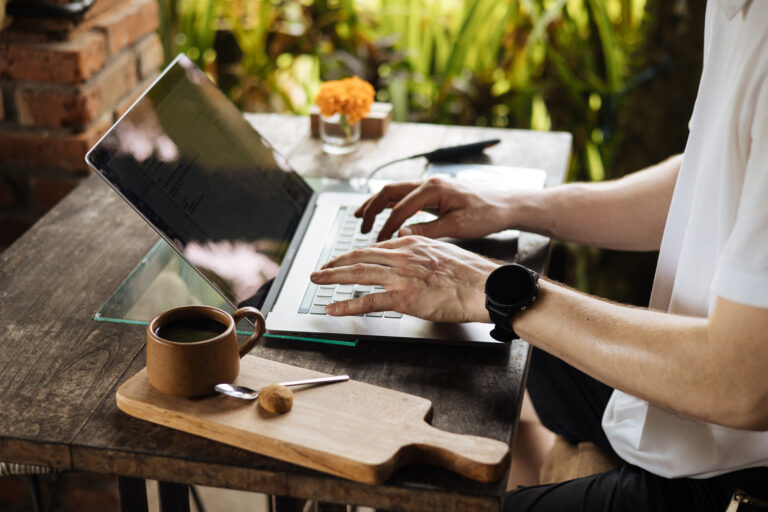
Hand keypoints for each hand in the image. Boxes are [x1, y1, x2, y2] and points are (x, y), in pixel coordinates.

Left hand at [309, 235, 498, 322]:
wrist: (484, 286)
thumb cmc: (471, 273)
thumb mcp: (443, 251)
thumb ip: (423, 251)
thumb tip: (412, 251)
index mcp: (412, 244)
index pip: (375, 247)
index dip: (355, 254)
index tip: (344, 260)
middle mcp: (402, 256)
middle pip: (360, 256)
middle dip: (336, 262)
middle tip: (321, 269)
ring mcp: (401, 276)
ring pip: (358, 273)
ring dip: (332, 277)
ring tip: (317, 281)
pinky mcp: (403, 297)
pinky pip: (368, 300)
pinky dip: (347, 304)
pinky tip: (334, 308)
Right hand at [357, 176, 516, 241]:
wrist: (504, 205)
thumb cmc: (486, 214)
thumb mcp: (457, 226)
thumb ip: (427, 230)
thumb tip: (400, 236)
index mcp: (433, 188)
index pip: (400, 207)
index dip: (386, 225)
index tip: (378, 242)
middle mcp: (428, 183)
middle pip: (389, 192)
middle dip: (372, 209)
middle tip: (361, 226)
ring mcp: (429, 186)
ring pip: (394, 192)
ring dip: (377, 204)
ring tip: (360, 218)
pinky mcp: (433, 193)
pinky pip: (404, 197)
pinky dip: (390, 205)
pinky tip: (382, 215)